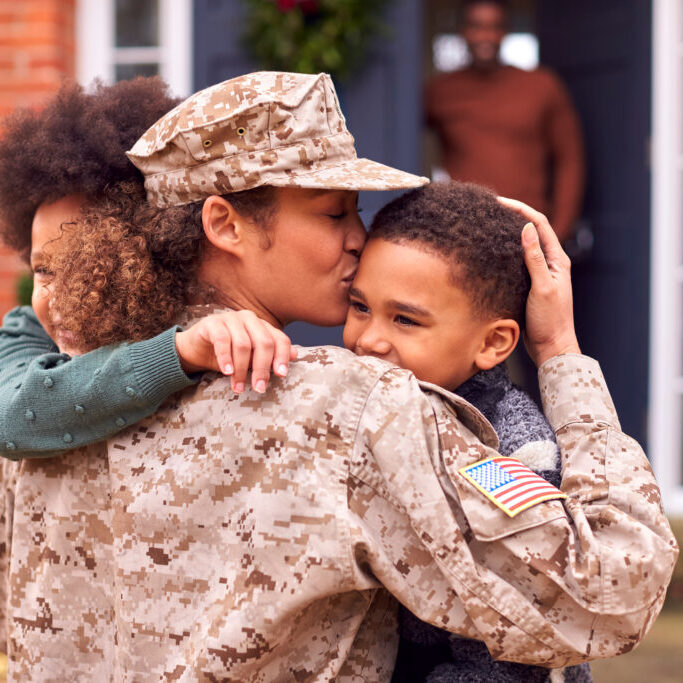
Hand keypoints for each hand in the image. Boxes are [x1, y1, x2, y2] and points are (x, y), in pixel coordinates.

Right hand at [175, 310, 296, 392]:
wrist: (197, 349)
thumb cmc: (228, 355)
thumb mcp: (251, 359)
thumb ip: (270, 357)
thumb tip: (295, 354)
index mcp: (262, 326)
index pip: (280, 339)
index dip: (282, 357)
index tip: (281, 375)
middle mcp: (249, 319)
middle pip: (263, 342)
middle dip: (262, 368)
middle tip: (259, 388)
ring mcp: (230, 318)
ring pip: (243, 344)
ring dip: (241, 369)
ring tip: (239, 387)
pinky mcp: (212, 323)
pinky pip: (222, 340)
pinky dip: (226, 358)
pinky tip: (227, 372)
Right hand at [498, 197, 580, 365]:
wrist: (552, 346)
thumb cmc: (550, 320)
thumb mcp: (542, 288)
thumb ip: (535, 259)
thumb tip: (527, 228)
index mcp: (557, 260)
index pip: (540, 224)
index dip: (521, 210)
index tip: (500, 202)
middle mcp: (550, 263)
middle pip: (532, 230)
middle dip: (513, 216)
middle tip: (490, 209)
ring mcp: (540, 273)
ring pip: (524, 245)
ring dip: (508, 233)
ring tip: (488, 225)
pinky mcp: (531, 284)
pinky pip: (518, 261)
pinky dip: (506, 252)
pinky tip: (492, 252)